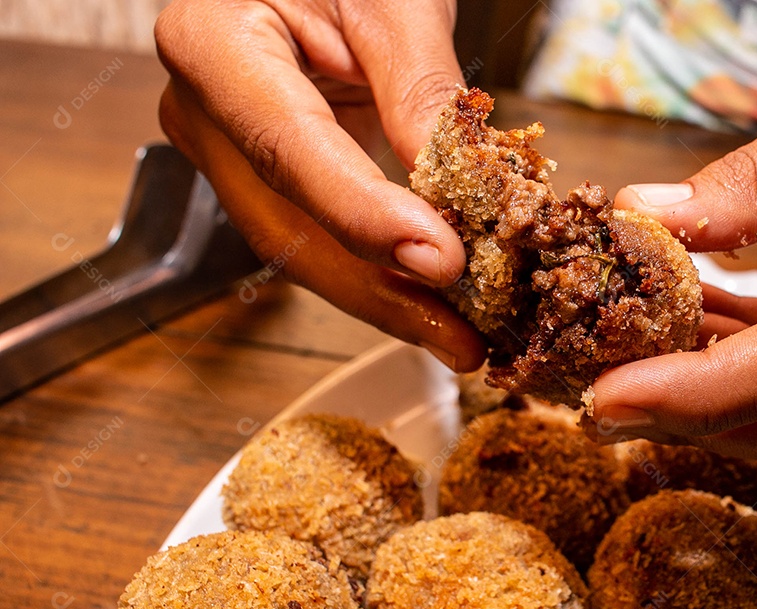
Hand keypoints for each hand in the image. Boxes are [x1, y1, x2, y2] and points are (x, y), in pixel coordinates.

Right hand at [154, 0, 485, 370]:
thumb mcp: (393, 1)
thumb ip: (422, 92)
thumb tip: (464, 192)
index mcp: (213, 46)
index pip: (291, 150)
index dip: (364, 216)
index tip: (441, 261)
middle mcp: (204, 113)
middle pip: (289, 228)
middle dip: (384, 293)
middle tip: (466, 339)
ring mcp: (229, 153)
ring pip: (303, 251)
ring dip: (387, 300)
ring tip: (462, 337)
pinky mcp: (265, 177)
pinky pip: (319, 237)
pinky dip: (379, 273)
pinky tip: (433, 304)